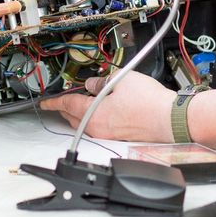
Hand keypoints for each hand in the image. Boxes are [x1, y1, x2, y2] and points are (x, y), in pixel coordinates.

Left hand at [40, 70, 174, 142]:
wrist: (171, 119)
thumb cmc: (149, 102)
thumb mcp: (121, 80)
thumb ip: (101, 80)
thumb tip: (93, 83)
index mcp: (94, 114)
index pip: (67, 105)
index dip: (53, 101)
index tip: (44, 102)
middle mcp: (98, 128)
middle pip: (73, 116)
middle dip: (66, 106)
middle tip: (63, 97)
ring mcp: (109, 134)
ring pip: (86, 122)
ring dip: (81, 111)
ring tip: (85, 98)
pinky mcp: (120, 136)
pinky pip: (100, 125)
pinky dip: (95, 116)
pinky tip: (104, 106)